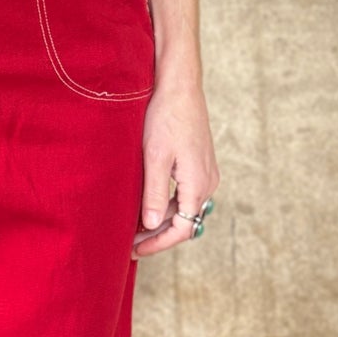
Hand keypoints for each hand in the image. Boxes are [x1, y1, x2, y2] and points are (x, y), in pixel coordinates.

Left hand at [133, 79, 219, 258]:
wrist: (179, 86)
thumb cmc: (165, 117)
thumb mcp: (154, 158)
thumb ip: (154, 194)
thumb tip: (151, 224)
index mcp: (198, 184)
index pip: (181, 229)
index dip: (157, 243)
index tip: (134, 250)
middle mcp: (208, 182)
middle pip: (185, 222)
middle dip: (157, 235)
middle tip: (129, 243)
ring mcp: (206, 173)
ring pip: (185, 209)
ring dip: (162, 221)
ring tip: (134, 228)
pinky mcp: (200, 164)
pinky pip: (186, 195)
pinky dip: (168, 205)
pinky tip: (148, 205)